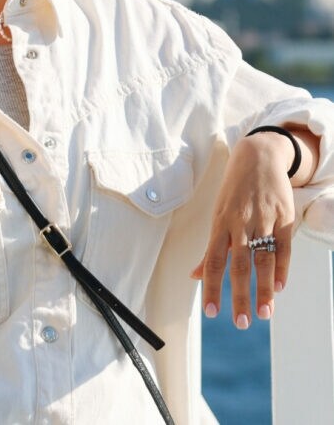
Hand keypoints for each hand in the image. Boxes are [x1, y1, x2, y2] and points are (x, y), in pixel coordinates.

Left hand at [190, 133, 294, 327]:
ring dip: (264, 289)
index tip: (211, 312)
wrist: (258, 156)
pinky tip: (279, 287)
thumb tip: (196, 276)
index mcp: (220, 223)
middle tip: (242, 323)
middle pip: (240, 264)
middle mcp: (241, 222)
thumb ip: (211, 248)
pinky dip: (282, 268)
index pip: (214, 260)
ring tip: (264, 314)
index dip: (212, 286)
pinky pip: (284, 246)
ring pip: (264, 259)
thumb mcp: (217, 214)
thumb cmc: (234, 191)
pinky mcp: (283, 216)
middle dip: (240, 295)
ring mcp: (263, 219)